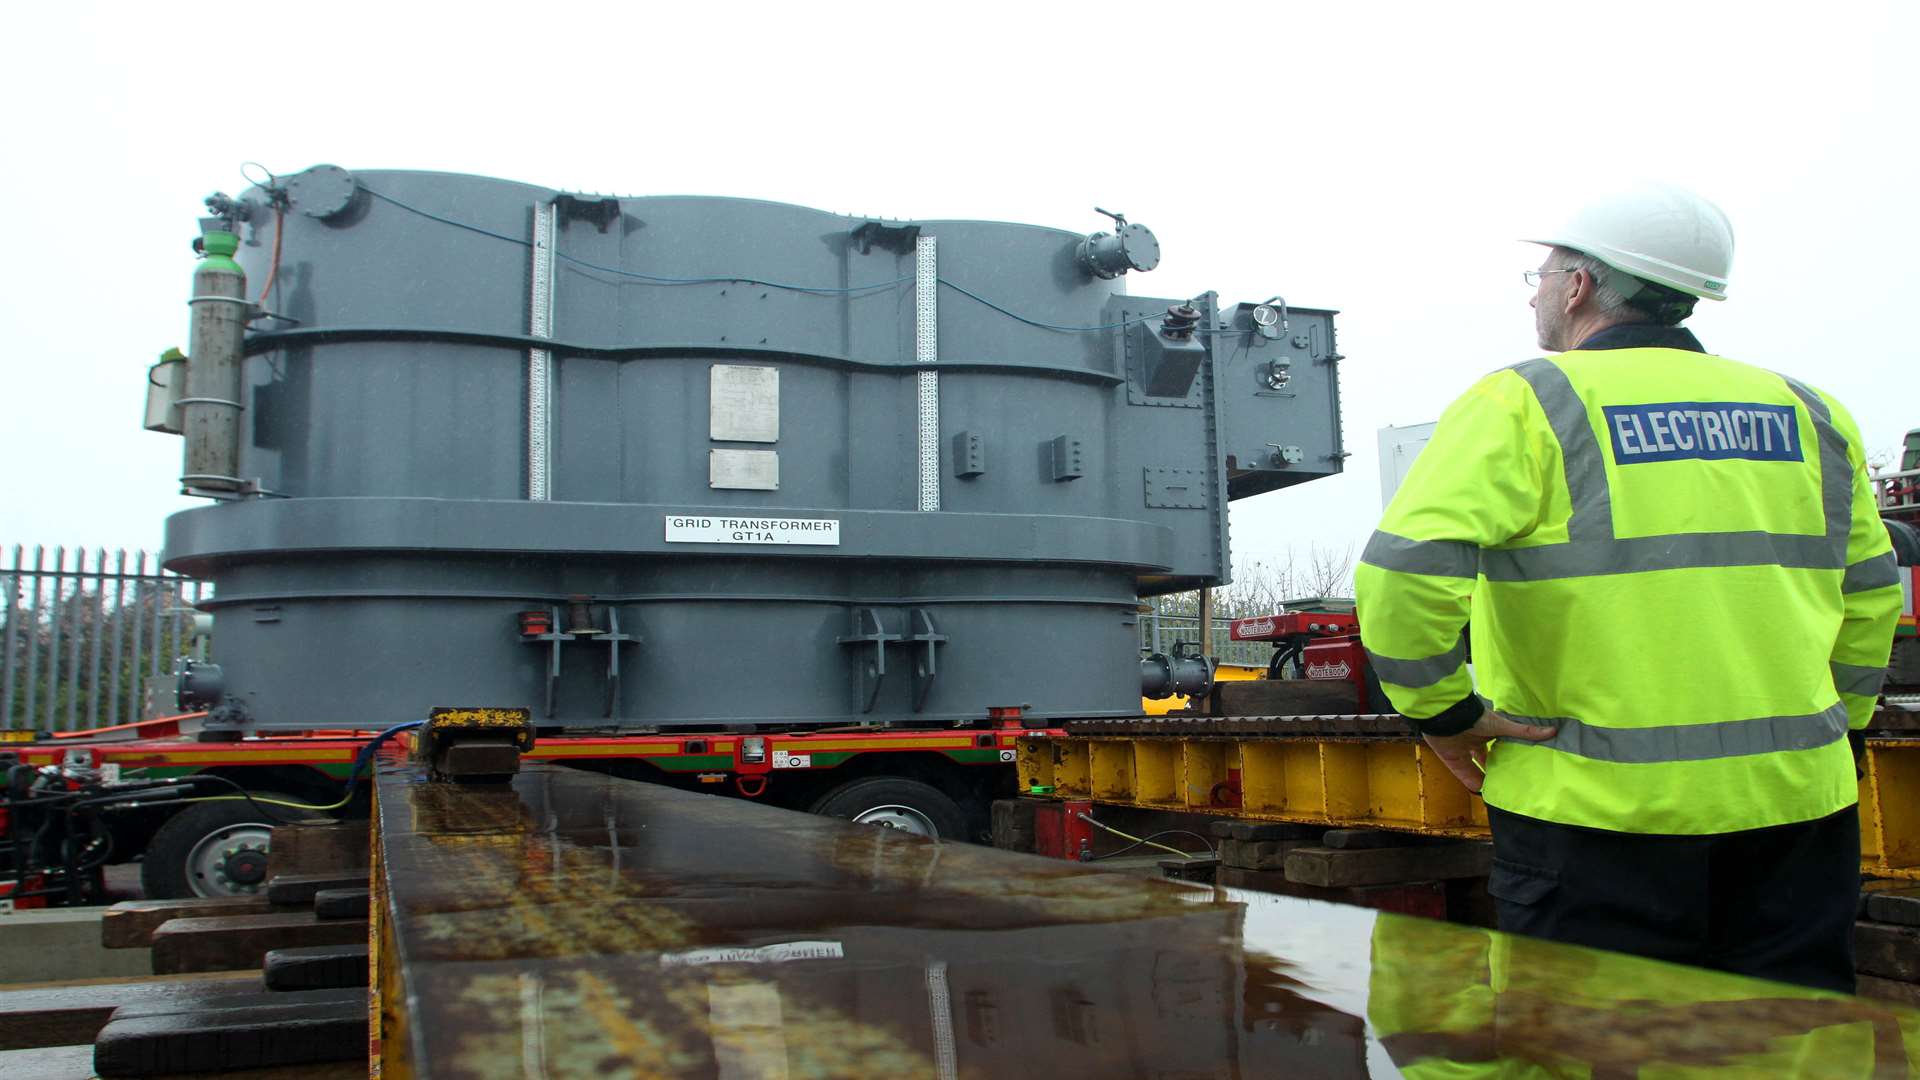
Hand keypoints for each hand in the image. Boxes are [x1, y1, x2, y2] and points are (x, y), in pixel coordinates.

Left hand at [1422, 709, 1556, 793]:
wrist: (1446, 717)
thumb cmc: (1475, 718)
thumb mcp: (1503, 726)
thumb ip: (1525, 731)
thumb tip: (1553, 731)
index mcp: (1487, 731)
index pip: (1499, 745)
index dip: (1507, 754)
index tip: (1519, 766)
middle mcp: (1474, 741)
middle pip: (1486, 757)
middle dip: (1495, 768)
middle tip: (1509, 781)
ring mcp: (1462, 751)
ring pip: (1475, 768)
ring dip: (1484, 778)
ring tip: (1498, 790)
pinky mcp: (1451, 760)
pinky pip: (1463, 774)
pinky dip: (1471, 783)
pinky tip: (1482, 793)